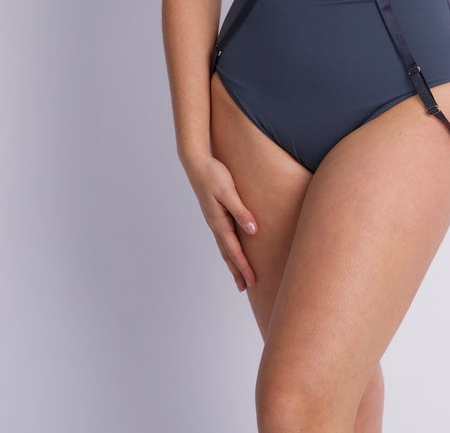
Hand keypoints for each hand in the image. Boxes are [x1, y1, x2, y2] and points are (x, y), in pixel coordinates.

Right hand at [187, 155, 258, 291]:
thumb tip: (253, 231)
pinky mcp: (215, 213)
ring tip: (239, 275)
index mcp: (219, 222)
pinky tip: (232, 248)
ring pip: (224, 246)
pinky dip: (228, 248)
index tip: (252, 281)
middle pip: (227, 253)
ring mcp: (214, 219)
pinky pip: (223, 236)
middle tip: (245, 287)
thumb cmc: (213, 175)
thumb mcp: (228, 192)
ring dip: (232, 262)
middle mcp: (215, 224)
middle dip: (237, 270)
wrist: (196, 162)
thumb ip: (240, 211)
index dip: (243, 266)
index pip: (234, 250)